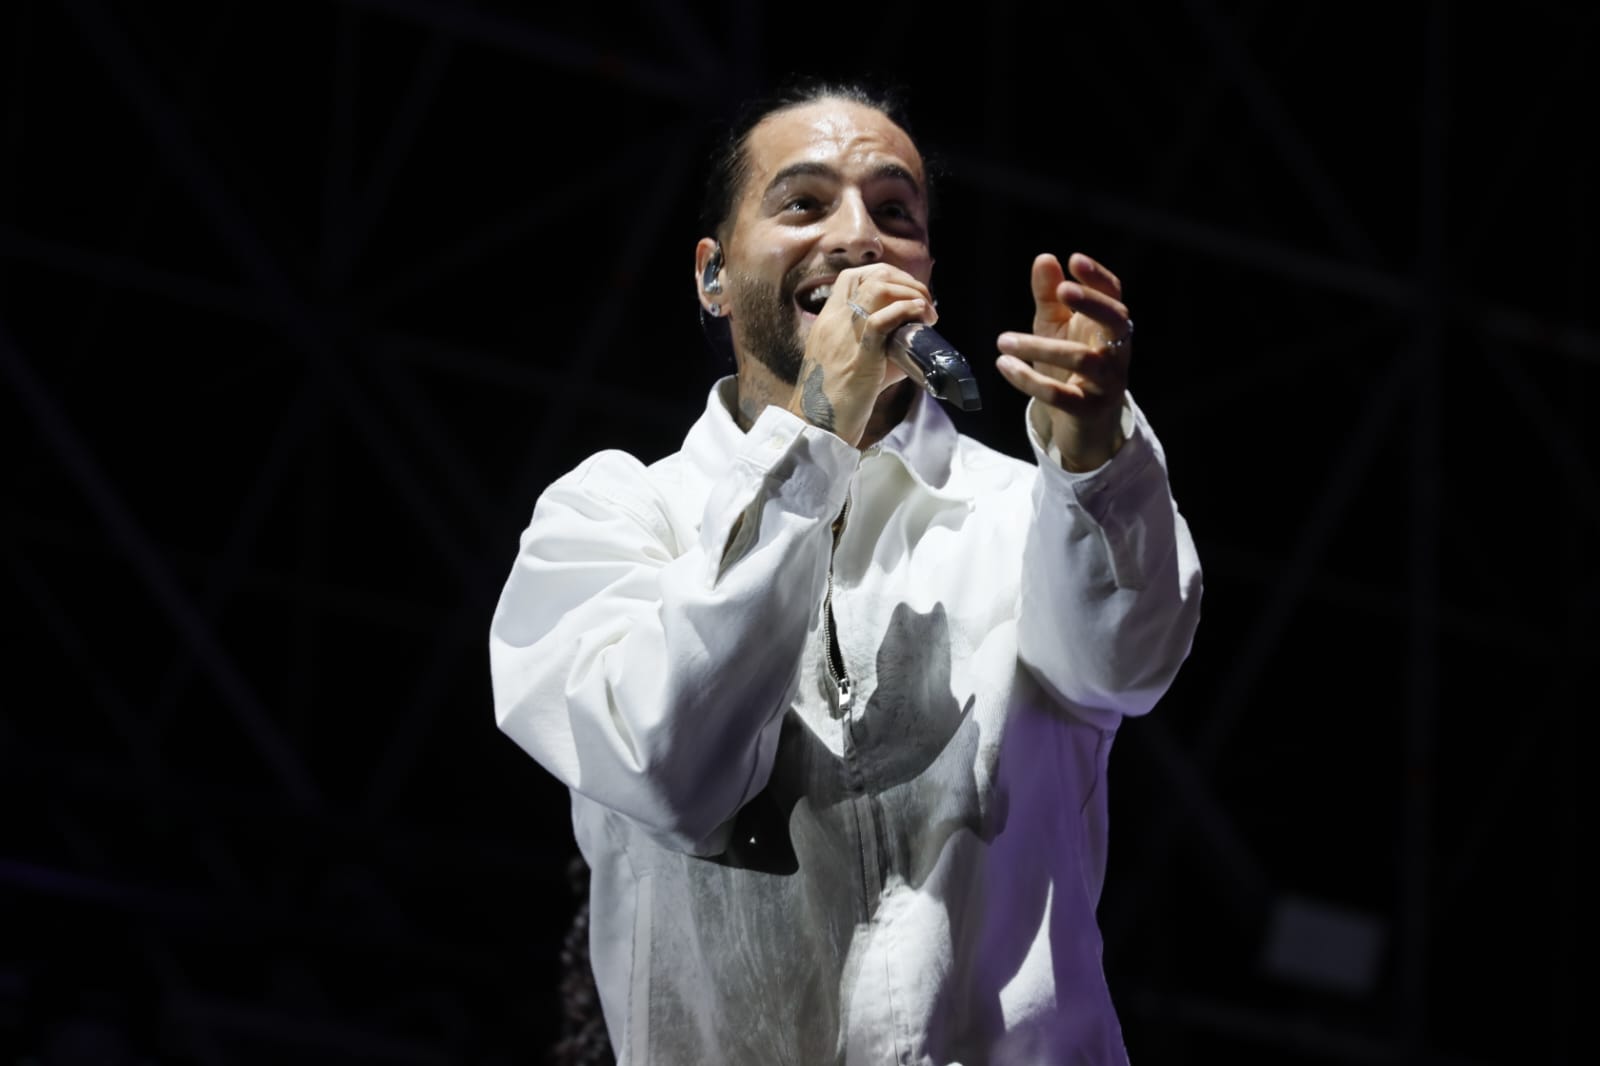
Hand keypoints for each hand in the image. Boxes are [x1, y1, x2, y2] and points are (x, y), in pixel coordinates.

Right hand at [788, 263, 933, 446]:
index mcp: (828, 321)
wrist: (817, 424)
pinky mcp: (860, 356)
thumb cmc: (835, 399)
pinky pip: (881, 320)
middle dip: (903, 280)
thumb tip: (911, 339)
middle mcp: (834, 321)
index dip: (884, 275)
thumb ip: (875, 345)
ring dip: (910, 292)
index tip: (904, 291)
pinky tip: (920, 315)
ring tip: (926, 310)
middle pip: (868, 275)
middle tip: (923, 300)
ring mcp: (845, 336)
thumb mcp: (850, 362)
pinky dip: (906, 310)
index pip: (851, 278)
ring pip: (876, 287)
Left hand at [995, 252, 1132, 470]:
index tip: (1074, 260)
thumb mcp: (1055, 327)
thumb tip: (1045, 258)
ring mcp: (1107, 381)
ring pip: (1081, 358)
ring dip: (1039, 346)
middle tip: (1061, 290)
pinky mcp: (1089, 409)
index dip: (1097, 277)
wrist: (1082, 422)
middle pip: (1115, 320)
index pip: (1113, 295)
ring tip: (1003, 340)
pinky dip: (1030, 380)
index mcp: (1109, 325)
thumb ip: (1049, 296)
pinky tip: (1005, 366)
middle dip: (1090, 303)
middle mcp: (1117, 350)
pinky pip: (1061, 395)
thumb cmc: (1067, 367)